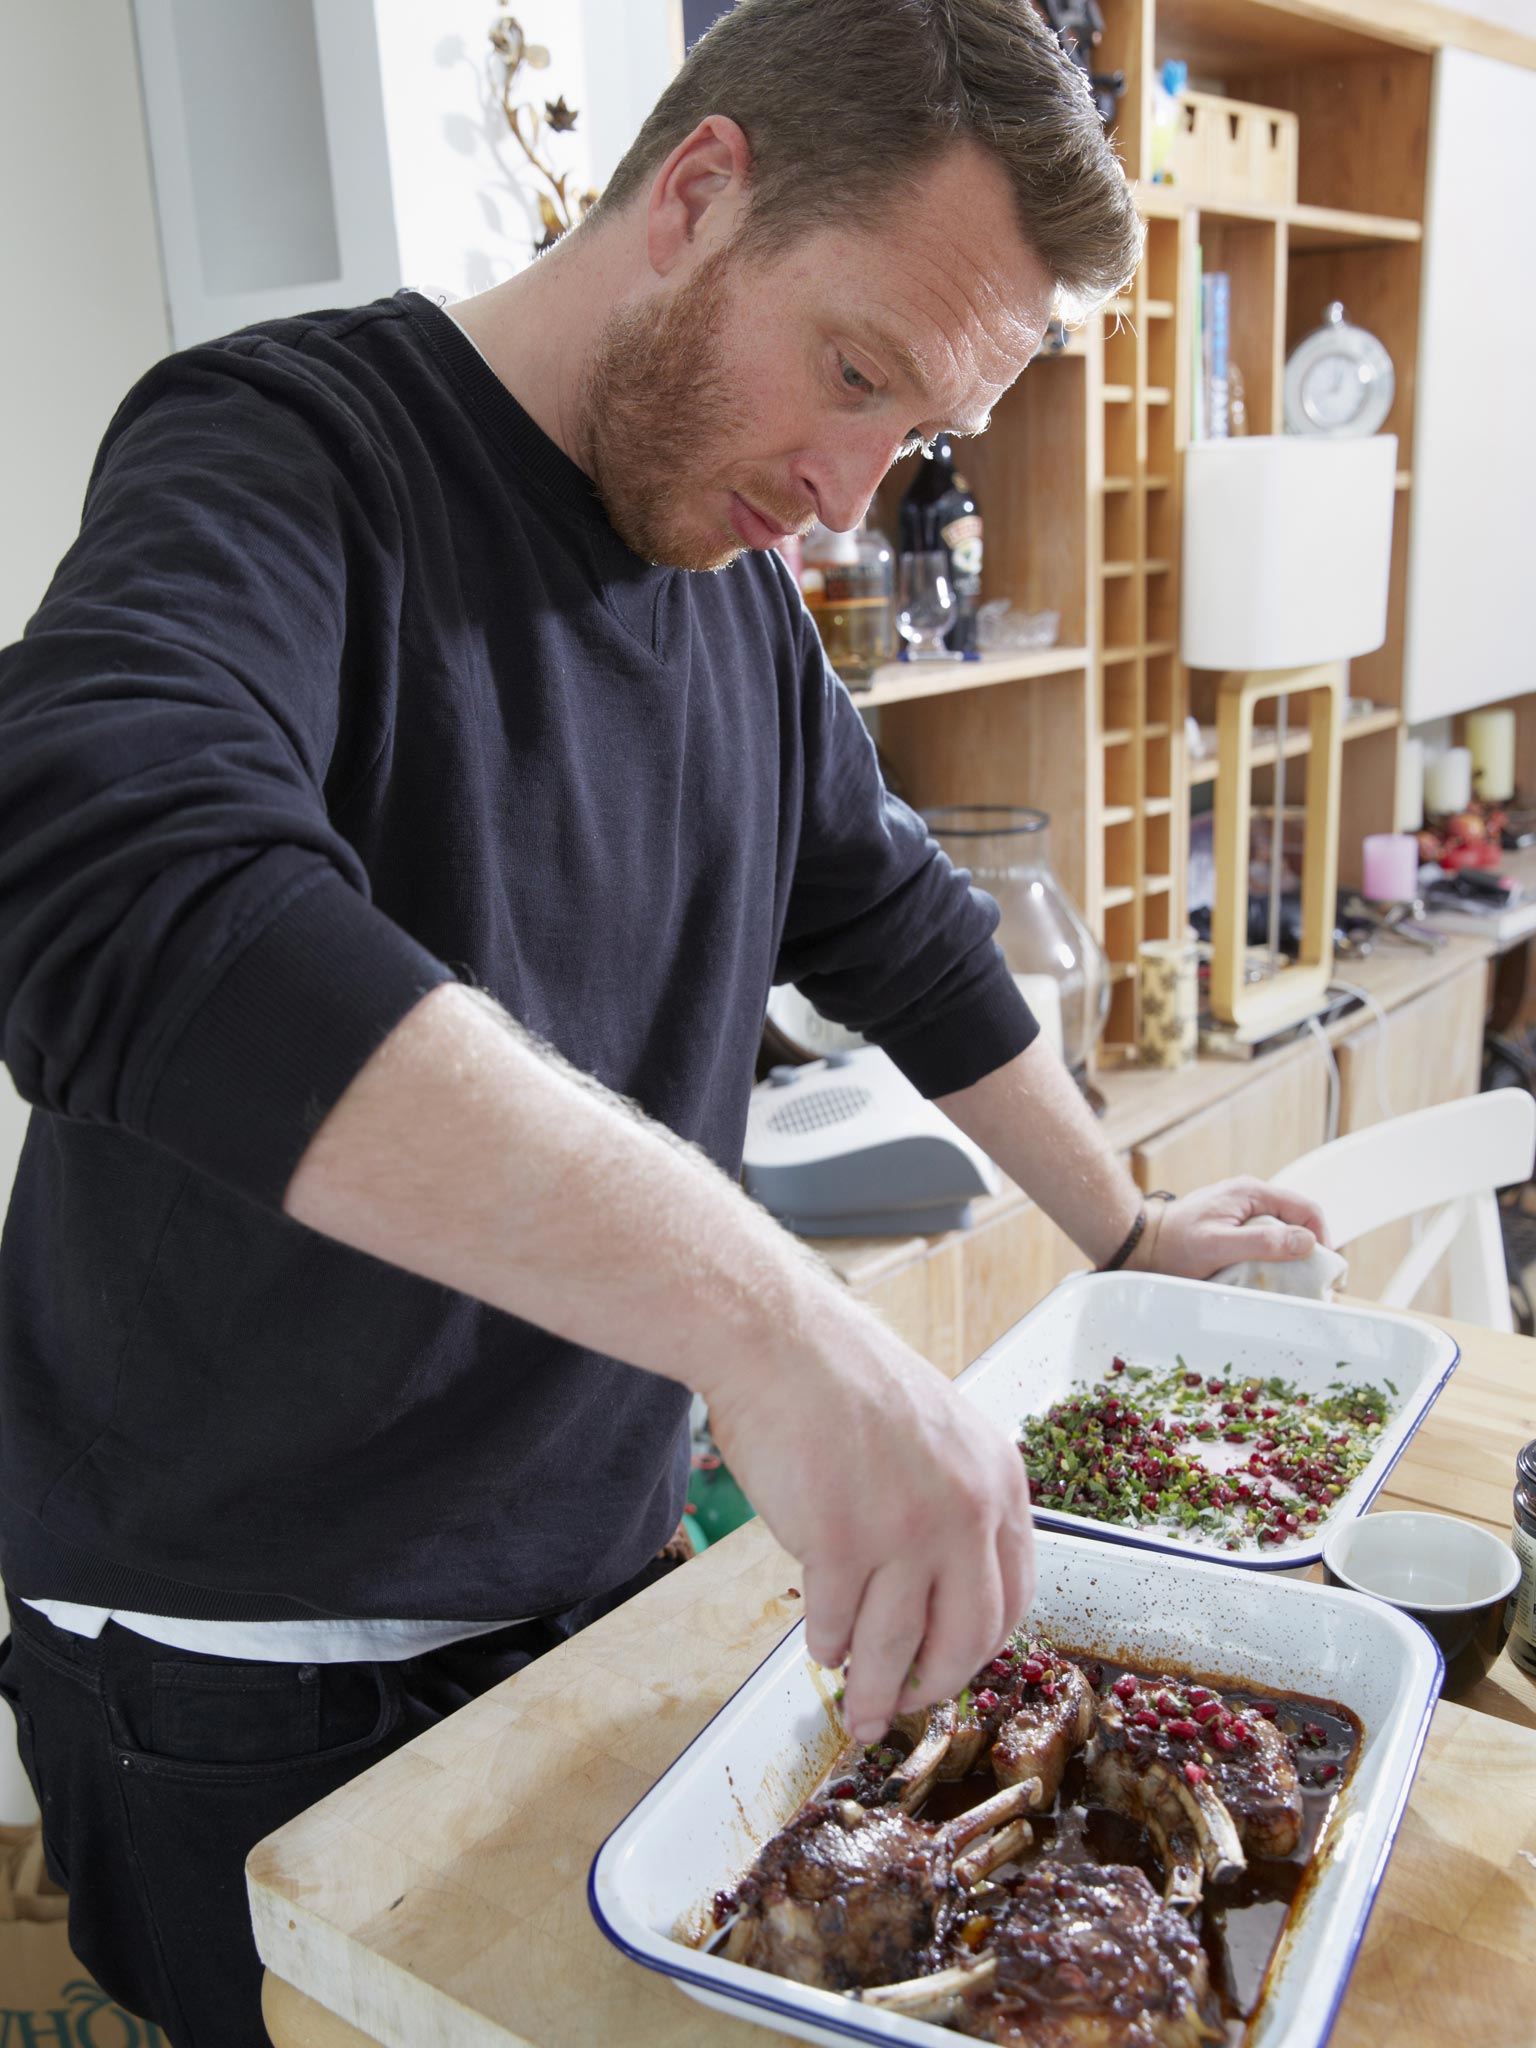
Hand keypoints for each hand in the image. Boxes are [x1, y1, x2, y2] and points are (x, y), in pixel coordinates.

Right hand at [703, 1297, 1035, 1747]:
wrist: (780, 1341)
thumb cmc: (846, 1382)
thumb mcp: (940, 1433)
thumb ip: (955, 1502)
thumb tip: (941, 1590)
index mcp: (999, 1482)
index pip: (1013, 1597)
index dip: (980, 1646)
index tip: (953, 1665)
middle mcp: (965, 1510)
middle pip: (967, 1637)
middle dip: (933, 1684)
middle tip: (907, 1701)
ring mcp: (903, 1530)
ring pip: (896, 1647)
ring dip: (873, 1689)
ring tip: (858, 1707)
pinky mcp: (840, 1543)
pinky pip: (837, 1624)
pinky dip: (826, 1646)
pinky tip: (820, 1647)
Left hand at [1131, 1177, 1329, 1280]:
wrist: (1142, 1243)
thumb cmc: (1175, 1244)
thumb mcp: (1219, 1246)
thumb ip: (1263, 1243)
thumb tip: (1307, 1242)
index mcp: (1252, 1193)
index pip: (1306, 1209)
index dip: (1322, 1238)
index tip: (1324, 1270)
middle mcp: (1250, 1196)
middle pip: (1297, 1219)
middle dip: (1308, 1248)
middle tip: (1311, 1280)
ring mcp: (1242, 1209)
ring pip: (1282, 1229)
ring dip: (1290, 1254)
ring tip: (1291, 1281)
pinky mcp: (1233, 1223)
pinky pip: (1264, 1237)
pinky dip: (1272, 1255)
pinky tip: (1267, 1274)